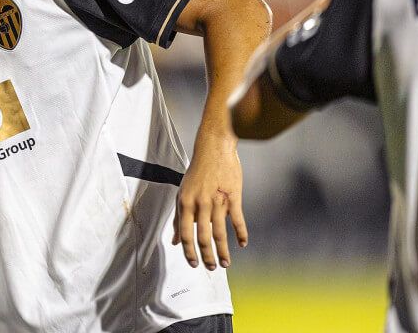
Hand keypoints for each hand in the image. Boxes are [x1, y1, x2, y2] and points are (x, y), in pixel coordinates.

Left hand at [173, 130, 247, 269]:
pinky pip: (237, 220)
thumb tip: (175, 242)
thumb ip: (178, 218)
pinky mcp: (234, 196)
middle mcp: (200, 203)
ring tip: (225, 263)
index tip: (194, 264)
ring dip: (223, 251)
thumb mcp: (182, 193)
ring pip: (220, 233)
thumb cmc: (196, 173)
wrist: (213, 149)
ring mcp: (218, 200)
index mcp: (185, 203)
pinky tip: (242, 244)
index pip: (185, 234)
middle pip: (203, 237)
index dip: (189, 252)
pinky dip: (241, 234)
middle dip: (207, 257)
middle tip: (212, 268)